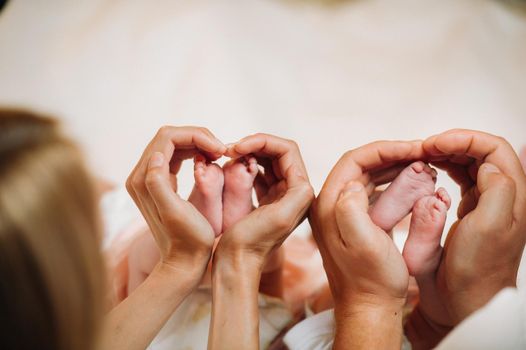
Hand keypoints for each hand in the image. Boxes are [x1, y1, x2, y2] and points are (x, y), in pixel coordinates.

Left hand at [126, 126, 225, 282]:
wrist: (184, 263)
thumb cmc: (188, 241)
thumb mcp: (176, 213)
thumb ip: (159, 183)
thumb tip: (156, 155)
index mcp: (144, 179)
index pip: (168, 137)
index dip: (196, 136)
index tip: (220, 150)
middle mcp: (140, 175)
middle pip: (168, 136)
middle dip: (197, 137)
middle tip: (221, 150)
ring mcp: (148, 179)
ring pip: (172, 143)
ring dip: (196, 143)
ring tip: (218, 154)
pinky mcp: (158, 183)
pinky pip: (174, 155)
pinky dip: (192, 152)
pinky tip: (208, 160)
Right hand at [216, 133, 313, 264]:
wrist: (236, 264)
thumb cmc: (252, 243)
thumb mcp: (280, 218)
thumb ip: (298, 194)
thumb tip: (303, 178)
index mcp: (301, 193)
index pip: (287, 150)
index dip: (262, 141)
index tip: (237, 148)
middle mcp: (295, 192)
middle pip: (278, 152)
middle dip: (255, 145)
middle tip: (230, 149)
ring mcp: (280, 195)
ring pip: (268, 160)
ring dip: (249, 153)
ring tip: (229, 157)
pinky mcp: (266, 200)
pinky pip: (259, 172)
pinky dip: (245, 164)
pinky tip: (231, 167)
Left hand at [311, 141, 424, 348]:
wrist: (369, 308)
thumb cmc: (370, 281)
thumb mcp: (363, 245)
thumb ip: (351, 210)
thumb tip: (352, 184)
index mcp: (328, 206)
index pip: (353, 161)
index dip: (384, 150)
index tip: (413, 148)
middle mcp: (330, 206)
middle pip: (360, 165)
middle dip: (391, 156)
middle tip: (422, 154)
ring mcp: (342, 214)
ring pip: (368, 177)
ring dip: (393, 168)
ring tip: (421, 166)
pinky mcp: (355, 222)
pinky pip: (374, 192)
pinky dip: (393, 184)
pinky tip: (412, 184)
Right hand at [406, 129, 525, 347]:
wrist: (465, 298)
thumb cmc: (475, 269)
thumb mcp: (489, 226)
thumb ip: (497, 189)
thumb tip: (488, 164)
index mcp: (513, 195)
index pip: (494, 148)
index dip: (464, 139)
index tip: (435, 144)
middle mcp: (505, 196)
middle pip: (483, 152)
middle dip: (454, 143)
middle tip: (425, 148)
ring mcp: (489, 203)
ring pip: (472, 164)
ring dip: (448, 154)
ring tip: (424, 156)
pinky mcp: (473, 211)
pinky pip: (462, 179)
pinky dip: (446, 169)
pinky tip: (432, 170)